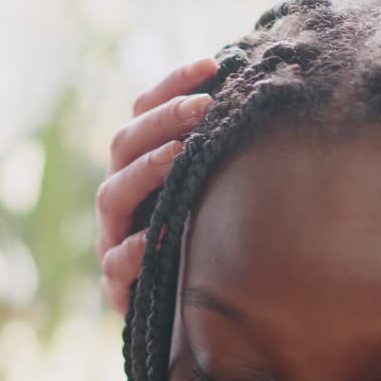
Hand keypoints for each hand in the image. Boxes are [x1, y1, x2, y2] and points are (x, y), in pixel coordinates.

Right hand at [97, 57, 217, 314]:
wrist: (191, 316)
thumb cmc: (209, 240)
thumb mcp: (218, 191)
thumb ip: (227, 150)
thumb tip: (269, 90)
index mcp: (138, 166)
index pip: (143, 112)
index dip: (172, 86)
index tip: (212, 63)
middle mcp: (121, 197)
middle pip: (124, 145)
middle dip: (163, 121)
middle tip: (206, 107)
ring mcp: (113, 239)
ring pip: (112, 196)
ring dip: (145, 171)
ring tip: (180, 155)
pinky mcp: (117, 285)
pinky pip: (115, 265)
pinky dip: (132, 251)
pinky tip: (156, 240)